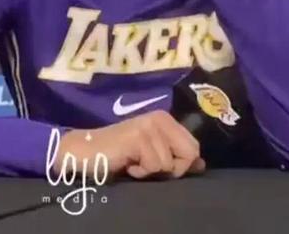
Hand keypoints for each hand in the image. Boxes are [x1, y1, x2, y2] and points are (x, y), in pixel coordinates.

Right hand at [55, 110, 205, 179]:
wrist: (87, 151)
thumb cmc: (120, 154)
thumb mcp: (153, 152)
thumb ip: (176, 154)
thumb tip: (201, 164)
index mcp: (165, 118)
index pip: (194, 146)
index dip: (182, 163)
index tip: (160, 164)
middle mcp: (160, 117)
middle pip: (189, 153)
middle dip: (172, 168)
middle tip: (147, 164)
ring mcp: (149, 126)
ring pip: (169, 164)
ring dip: (151, 171)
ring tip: (132, 161)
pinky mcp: (138, 137)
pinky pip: (154, 166)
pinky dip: (140, 172)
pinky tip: (127, 163)